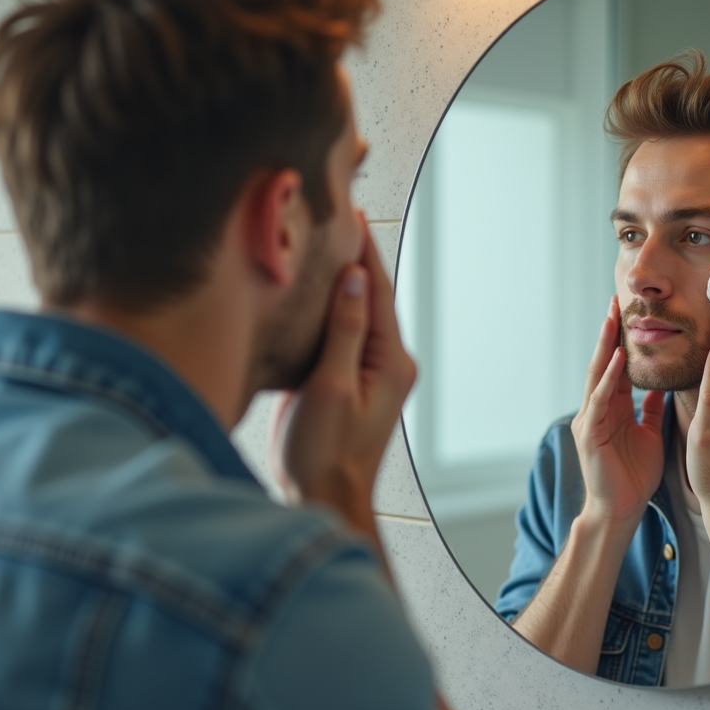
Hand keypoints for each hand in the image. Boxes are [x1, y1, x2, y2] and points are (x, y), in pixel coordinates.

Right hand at [269, 214, 416, 527]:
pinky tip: (318, 295)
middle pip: (372, 297)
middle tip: (338, 216)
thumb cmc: (323, 454)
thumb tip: (353, 279)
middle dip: (355, 258)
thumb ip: (343, 332)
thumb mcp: (330, 388)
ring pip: (360, 314)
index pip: (377, 290)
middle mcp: (390, 364)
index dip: (363, 250)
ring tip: (328, 244)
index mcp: (390, 361)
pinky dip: (335, 309)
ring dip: (345, 281)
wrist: (325, 498)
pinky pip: (348, 334)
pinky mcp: (354, 383)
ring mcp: (374, 374)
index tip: (352, 211)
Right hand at [570, 296, 665, 529]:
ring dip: (604, 346)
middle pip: (602, 362)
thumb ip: (650, 408)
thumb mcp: (649, 433)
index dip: (621, 338)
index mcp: (611, 408)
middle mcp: (595, 409)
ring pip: (597, 376)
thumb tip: (661, 385)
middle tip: (616, 300)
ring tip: (612, 319)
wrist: (622, 510)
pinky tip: (616, 359)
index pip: (616, 366)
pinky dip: (608, 378)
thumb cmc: (635, 475)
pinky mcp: (589, 435)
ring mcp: (589, 420)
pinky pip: (600, 401)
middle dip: (608, 331)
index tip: (629, 311)